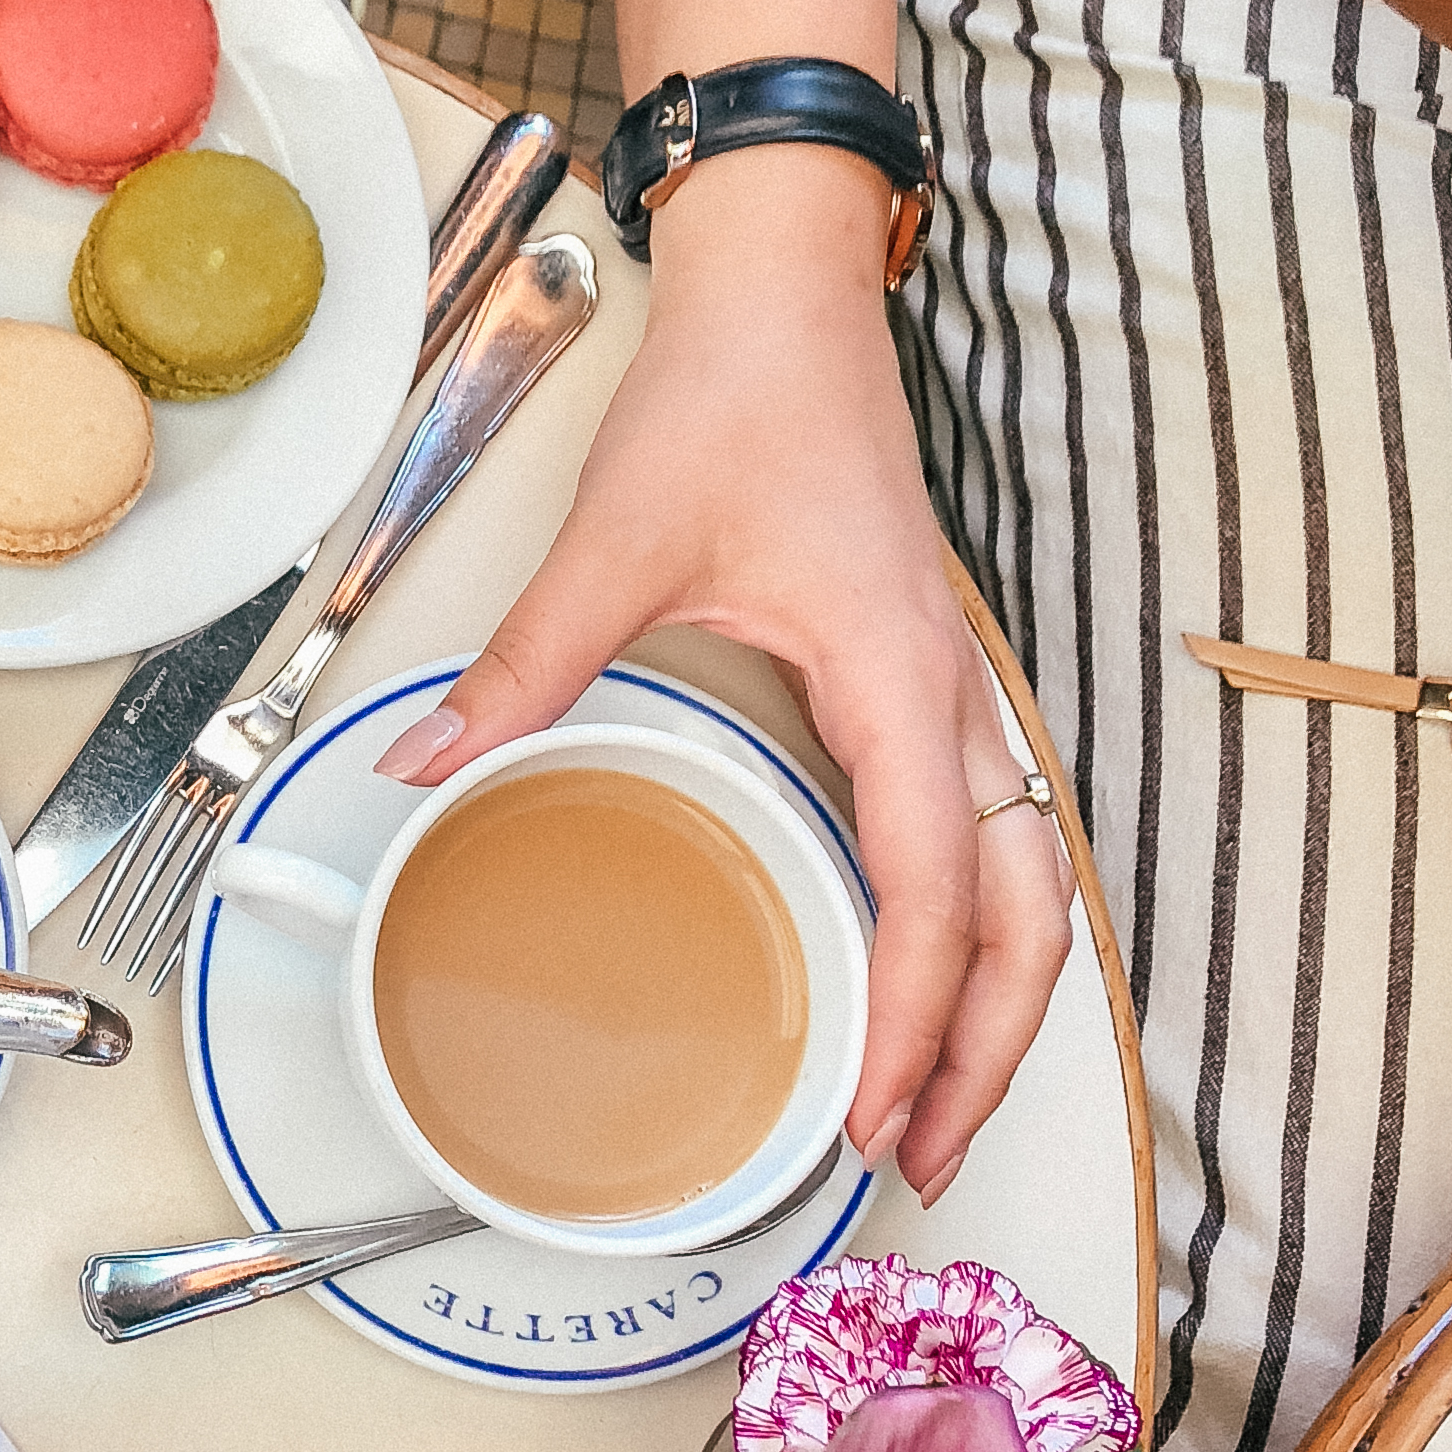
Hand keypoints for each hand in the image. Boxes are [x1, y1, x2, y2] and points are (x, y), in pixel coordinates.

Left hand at [372, 151, 1071, 1204]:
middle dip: (988, 1048)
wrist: (790, 295)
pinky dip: (973, 927)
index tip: (866, 1112)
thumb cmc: (737, 398)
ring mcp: (952, 689)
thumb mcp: (620, 537)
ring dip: (996, 998)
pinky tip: (917, 981)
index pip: (931, 887)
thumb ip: (527, 664)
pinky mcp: (925, 679)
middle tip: (917, 1157)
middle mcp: (951, 697)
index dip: (911, 1016)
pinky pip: (987, 833)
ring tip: (930, 1104)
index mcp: (896, 677)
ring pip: (1026, 878)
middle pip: (1024, 912)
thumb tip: (425, 766)